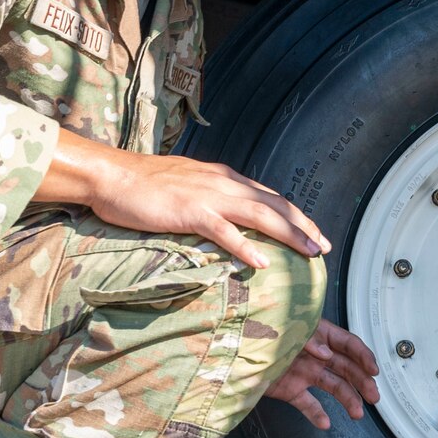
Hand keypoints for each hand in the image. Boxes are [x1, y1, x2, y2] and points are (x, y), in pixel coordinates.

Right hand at [39, 130, 328, 266]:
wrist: (112, 175)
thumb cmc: (144, 184)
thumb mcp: (188, 185)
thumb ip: (211, 196)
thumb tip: (228, 213)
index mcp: (224, 178)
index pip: (269, 196)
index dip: (294, 214)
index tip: (313, 231)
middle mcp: (223, 184)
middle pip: (275, 205)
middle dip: (303, 225)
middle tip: (326, 247)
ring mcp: (208, 197)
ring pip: (260, 215)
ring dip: (290, 234)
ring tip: (311, 252)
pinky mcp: (190, 212)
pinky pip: (224, 231)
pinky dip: (246, 246)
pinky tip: (263, 262)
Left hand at [266, 319, 381, 428]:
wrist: (228, 353)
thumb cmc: (257, 331)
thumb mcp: (286, 329)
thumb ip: (308, 339)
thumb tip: (325, 353)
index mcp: (317, 334)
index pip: (347, 344)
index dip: (363, 356)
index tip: (374, 371)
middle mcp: (314, 354)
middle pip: (345, 368)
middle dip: (362, 382)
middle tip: (373, 397)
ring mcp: (303, 372)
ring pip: (333, 386)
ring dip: (348, 399)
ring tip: (357, 414)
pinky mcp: (290, 389)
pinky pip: (308, 403)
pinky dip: (317, 414)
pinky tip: (325, 423)